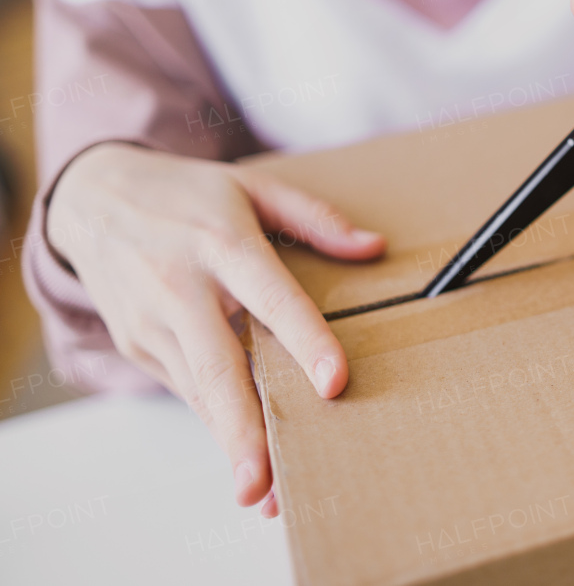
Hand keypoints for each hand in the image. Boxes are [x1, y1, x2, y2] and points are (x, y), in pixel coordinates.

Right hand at [47, 143, 385, 516]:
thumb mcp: (252, 187)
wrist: (92, 198)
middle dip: (243, 430)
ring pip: (200, 392)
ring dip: (231, 443)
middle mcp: (183, 288)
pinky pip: (188, 389)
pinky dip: (216, 421)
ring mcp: (154, 322)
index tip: (333, 383)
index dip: (304, 340)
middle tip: (266, 483)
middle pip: (219, 367)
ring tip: (266, 492)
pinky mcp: (139, 345)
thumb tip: (374, 248)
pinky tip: (244, 453)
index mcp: (223, 243)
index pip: (272, 296)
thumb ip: (315, 218)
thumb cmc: (186, 196)